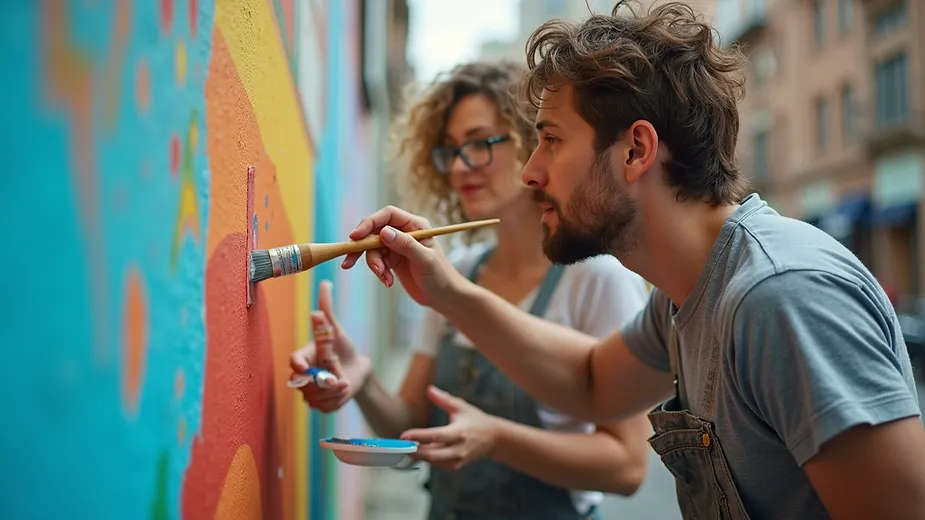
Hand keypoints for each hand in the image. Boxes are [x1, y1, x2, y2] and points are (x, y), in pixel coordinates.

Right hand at [289, 280, 372, 412]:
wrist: (356, 369)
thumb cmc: (342, 347)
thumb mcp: (335, 329)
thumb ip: (327, 310)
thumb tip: (325, 283)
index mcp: (302, 357)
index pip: (295, 361)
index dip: (299, 365)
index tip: (306, 367)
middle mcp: (301, 377)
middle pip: (307, 382)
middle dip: (324, 379)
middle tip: (337, 376)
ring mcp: (308, 393)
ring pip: (318, 396)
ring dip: (334, 389)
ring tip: (343, 380)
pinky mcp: (320, 406)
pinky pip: (327, 406)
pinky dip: (338, 399)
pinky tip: (343, 390)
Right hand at [340, 205, 467, 309]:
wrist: (443, 296)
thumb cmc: (440, 276)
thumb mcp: (424, 260)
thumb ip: (405, 245)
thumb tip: (384, 232)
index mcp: (415, 225)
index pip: (387, 215)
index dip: (369, 222)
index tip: (355, 236)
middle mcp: (404, 232)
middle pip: (374, 231)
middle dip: (363, 248)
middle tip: (349, 261)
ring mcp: (396, 246)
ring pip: (373, 249)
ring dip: (374, 265)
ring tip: (384, 278)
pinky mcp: (392, 259)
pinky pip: (377, 261)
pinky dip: (379, 272)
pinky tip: (388, 282)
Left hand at [399, 385, 502, 470]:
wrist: (494, 439)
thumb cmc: (476, 420)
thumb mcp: (461, 407)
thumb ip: (443, 399)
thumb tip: (429, 389)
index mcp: (458, 432)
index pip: (435, 436)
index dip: (418, 436)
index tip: (403, 435)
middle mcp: (458, 448)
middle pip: (431, 454)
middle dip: (414, 451)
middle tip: (399, 446)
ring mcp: (457, 459)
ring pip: (432, 461)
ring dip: (418, 455)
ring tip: (405, 447)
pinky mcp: (456, 466)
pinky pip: (437, 464)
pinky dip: (427, 458)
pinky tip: (419, 450)